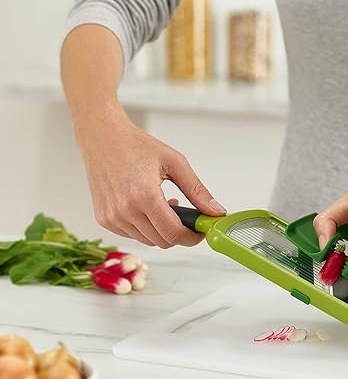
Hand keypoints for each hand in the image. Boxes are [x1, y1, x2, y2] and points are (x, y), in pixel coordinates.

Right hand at [75, 110, 225, 247]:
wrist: (102, 137)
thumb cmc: (136, 145)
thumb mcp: (175, 163)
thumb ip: (197, 191)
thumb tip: (215, 211)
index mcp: (144, 196)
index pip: (174, 234)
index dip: (191, 237)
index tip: (200, 232)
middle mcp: (124, 210)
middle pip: (162, 241)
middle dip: (179, 234)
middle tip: (185, 216)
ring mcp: (111, 217)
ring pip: (148, 241)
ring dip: (161, 230)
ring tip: (164, 206)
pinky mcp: (104, 219)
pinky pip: (132, 235)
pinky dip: (145, 228)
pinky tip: (147, 208)